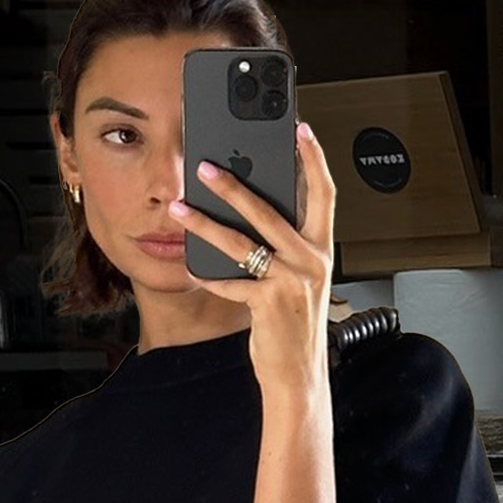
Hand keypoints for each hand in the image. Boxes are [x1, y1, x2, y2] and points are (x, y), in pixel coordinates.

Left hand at [173, 123, 338, 401]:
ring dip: (204, 222)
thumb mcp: (296, 277)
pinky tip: (193, 269)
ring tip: (179, 207)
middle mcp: (312, 261)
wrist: (299, 373)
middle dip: (235, 185)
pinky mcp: (269, 303)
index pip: (324, 195)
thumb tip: (248, 207)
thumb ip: (283, 244)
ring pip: (242, 242)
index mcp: (321, 250)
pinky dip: (208, 277)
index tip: (300, 129)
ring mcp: (292, 282)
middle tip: (205, 165)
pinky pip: (230, 282)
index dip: (313, 159)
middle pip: (271, 211)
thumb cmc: (293, 322)